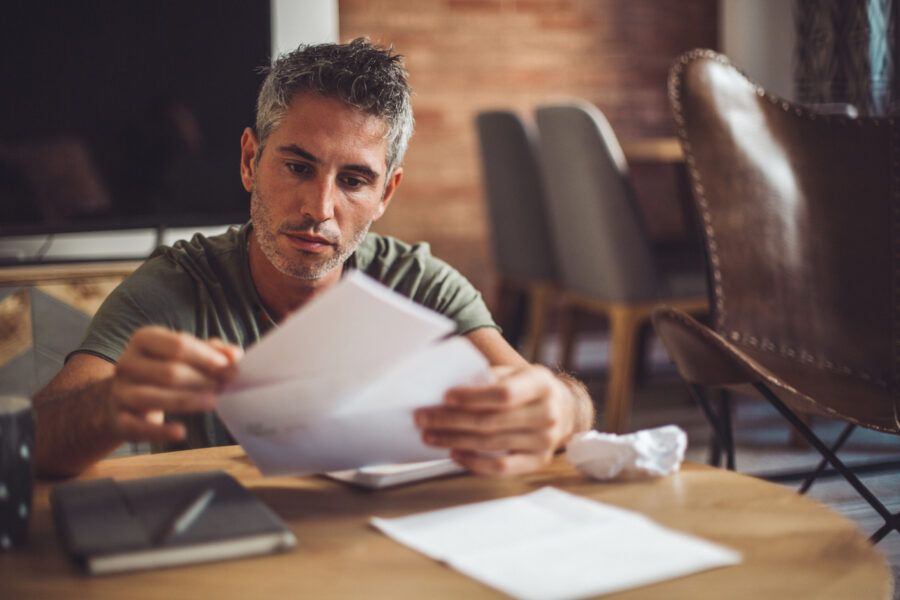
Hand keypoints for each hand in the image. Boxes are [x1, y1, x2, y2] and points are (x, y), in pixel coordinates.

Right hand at [108, 326, 241, 443]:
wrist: (122, 397)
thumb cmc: (162, 369)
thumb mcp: (184, 354)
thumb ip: (212, 351)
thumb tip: (235, 355)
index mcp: (144, 339)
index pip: (178, 344)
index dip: (206, 357)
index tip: (229, 367)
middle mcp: (127, 363)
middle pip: (169, 372)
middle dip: (202, 380)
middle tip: (225, 386)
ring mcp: (120, 392)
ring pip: (153, 397)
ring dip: (187, 401)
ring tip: (213, 402)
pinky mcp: (118, 419)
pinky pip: (137, 427)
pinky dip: (160, 431)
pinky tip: (181, 432)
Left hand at [414, 365, 576, 475]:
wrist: (561, 408)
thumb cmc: (526, 387)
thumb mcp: (515, 372)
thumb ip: (488, 377)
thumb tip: (446, 388)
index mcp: (541, 383)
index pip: (504, 394)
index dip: (473, 397)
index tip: (445, 397)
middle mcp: (547, 413)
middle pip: (491, 421)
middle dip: (450, 420)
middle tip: (422, 418)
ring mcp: (545, 441)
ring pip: (490, 444)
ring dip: (454, 440)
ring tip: (429, 435)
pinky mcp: (537, 462)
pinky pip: (501, 468)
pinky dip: (474, 463)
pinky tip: (454, 454)